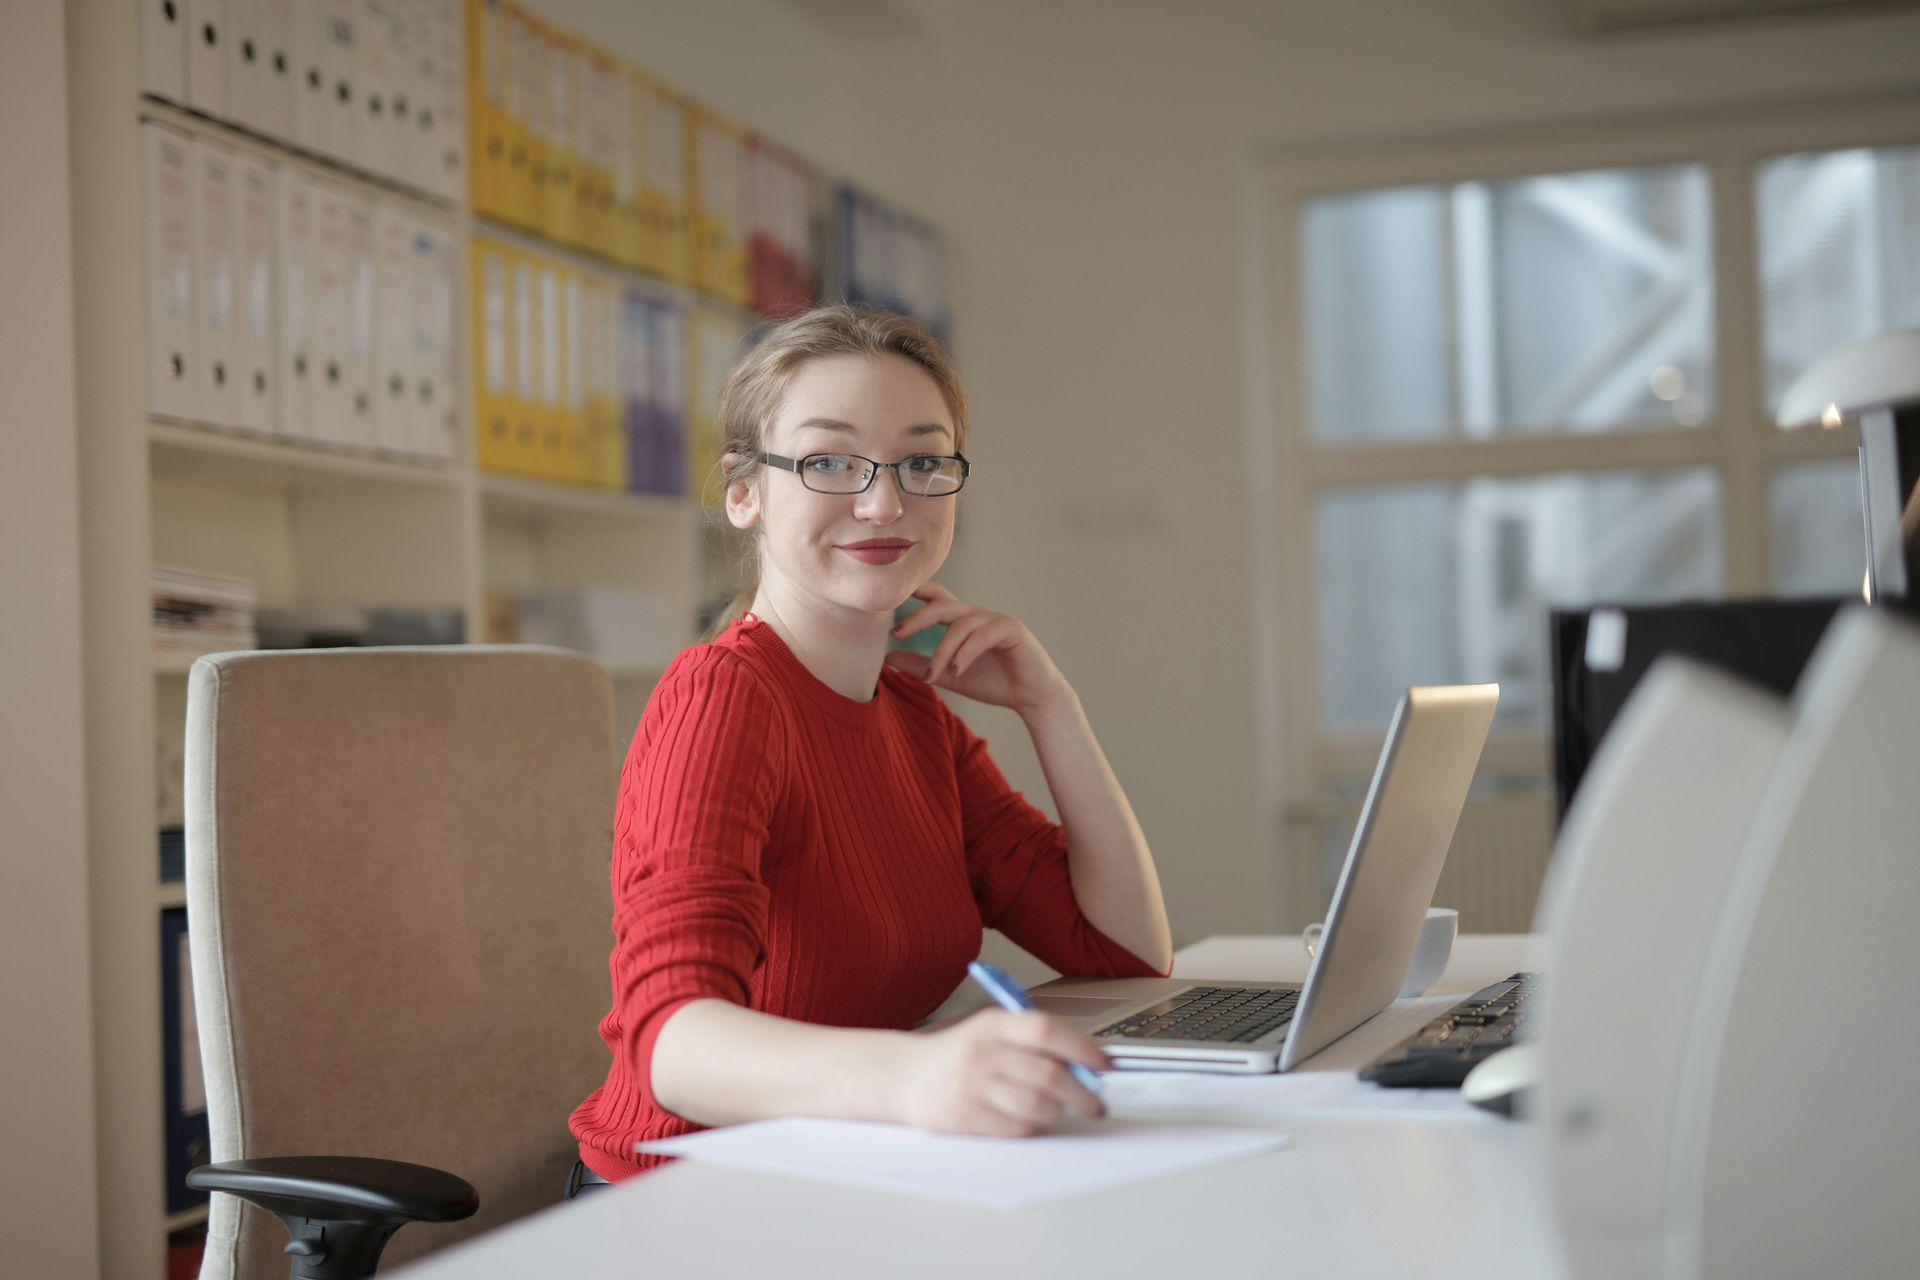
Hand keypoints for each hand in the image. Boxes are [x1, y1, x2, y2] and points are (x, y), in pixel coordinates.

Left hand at [885, 583, 1069, 714]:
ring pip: (960, 625)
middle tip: (897, 634)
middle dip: (917, 617)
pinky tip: (957, 671)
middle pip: (942, 604)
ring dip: (942, 651)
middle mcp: (977, 614)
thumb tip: (886, 658)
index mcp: (962, 620)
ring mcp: (995, 619)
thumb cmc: (993, 682)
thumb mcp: (948, 675)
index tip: (887, 598)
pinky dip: (965, 653)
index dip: (914, 591)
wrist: (1032, 697)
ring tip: (933, 675)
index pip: (935, 597)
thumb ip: (921, 665)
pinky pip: (982, 636)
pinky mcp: (1012, 629)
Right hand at [893, 1009, 1108, 1137]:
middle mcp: (983, 1052)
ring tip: (1060, 1109)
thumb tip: (1086, 1061)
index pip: (1048, 1031)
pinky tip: (1030, 1118)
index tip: (1104, 1064)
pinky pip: (1017, 1127)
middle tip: (1095, 1102)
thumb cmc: (960, 1053)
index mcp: (994, 1023)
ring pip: (1037, 1105)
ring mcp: (973, 1085)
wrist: (905, 1075)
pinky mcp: (966, 1116)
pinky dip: (1033, 1126)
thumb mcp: (992, 1030)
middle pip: (1049, 1074)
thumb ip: (1034, 1039)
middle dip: (1083, 1092)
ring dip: (1058, 1111)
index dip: (1083, 1048)